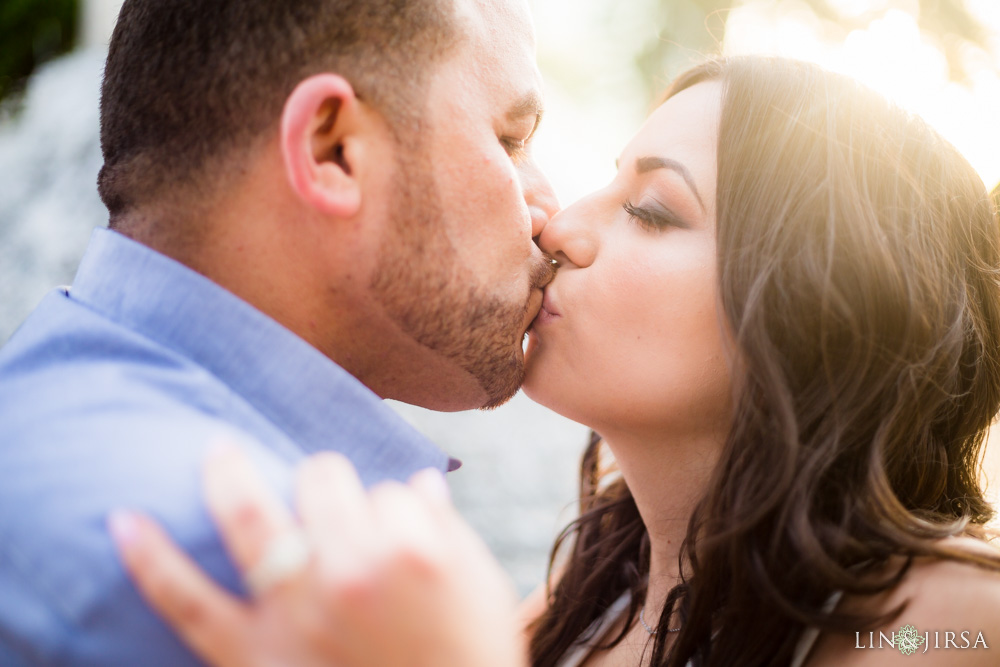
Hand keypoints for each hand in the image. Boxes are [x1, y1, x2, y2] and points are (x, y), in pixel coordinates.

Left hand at [109, 441, 526, 666]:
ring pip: (255, 516)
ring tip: (217, 450)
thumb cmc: (466, 655)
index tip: (393, 526)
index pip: (386, 488)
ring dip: (229, 474)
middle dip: (325, 480)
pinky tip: (124, 520)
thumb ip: (448, 529)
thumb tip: (417, 484)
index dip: (390, 504)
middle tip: (326, 495)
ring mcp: (296, 609)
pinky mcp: (252, 653)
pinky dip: (151, 560)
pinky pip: (188, 600)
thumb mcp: (479, 588)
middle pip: (323, 483)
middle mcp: (349, 569)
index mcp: (411, 549)